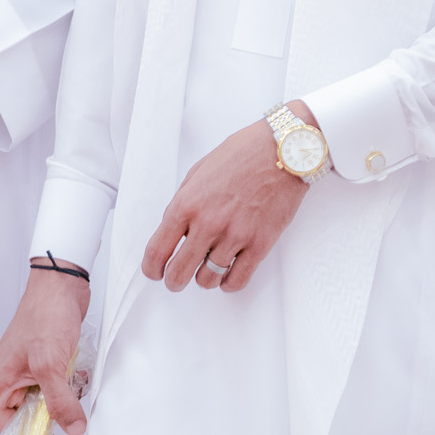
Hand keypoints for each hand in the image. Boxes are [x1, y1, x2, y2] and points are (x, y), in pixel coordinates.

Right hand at [0, 264, 90, 434]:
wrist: (62, 283)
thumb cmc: (46, 316)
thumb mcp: (51, 364)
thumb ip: (60, 401)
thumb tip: (72, 429)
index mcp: (1, 382)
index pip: (5, 427)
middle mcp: (11, 377)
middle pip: (29, 415)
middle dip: (50, 414)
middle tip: (67, 408)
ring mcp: (29, 367)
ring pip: (47, 398)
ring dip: (63, 395)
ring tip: (73, 380)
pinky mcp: (47, 358)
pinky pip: (57, 382)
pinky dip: (70, 380)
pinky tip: (78, 369)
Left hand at [143, 107, 312, 294]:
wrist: (283, 150)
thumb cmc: (243, 154)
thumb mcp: (199, 171)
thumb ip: (183, 202)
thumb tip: (174, 230)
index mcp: (188, 203)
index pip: (157, 249)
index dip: (151, 267)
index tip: (155, 271)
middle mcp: (208, 223)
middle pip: (178, 272)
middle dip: (174, 280)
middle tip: (176, 279)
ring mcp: (235, 236)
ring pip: (207, 280)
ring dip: (203, 279)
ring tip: (206, 270)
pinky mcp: (260, 244)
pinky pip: (237, 280)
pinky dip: (228, 283)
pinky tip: (227, 275)